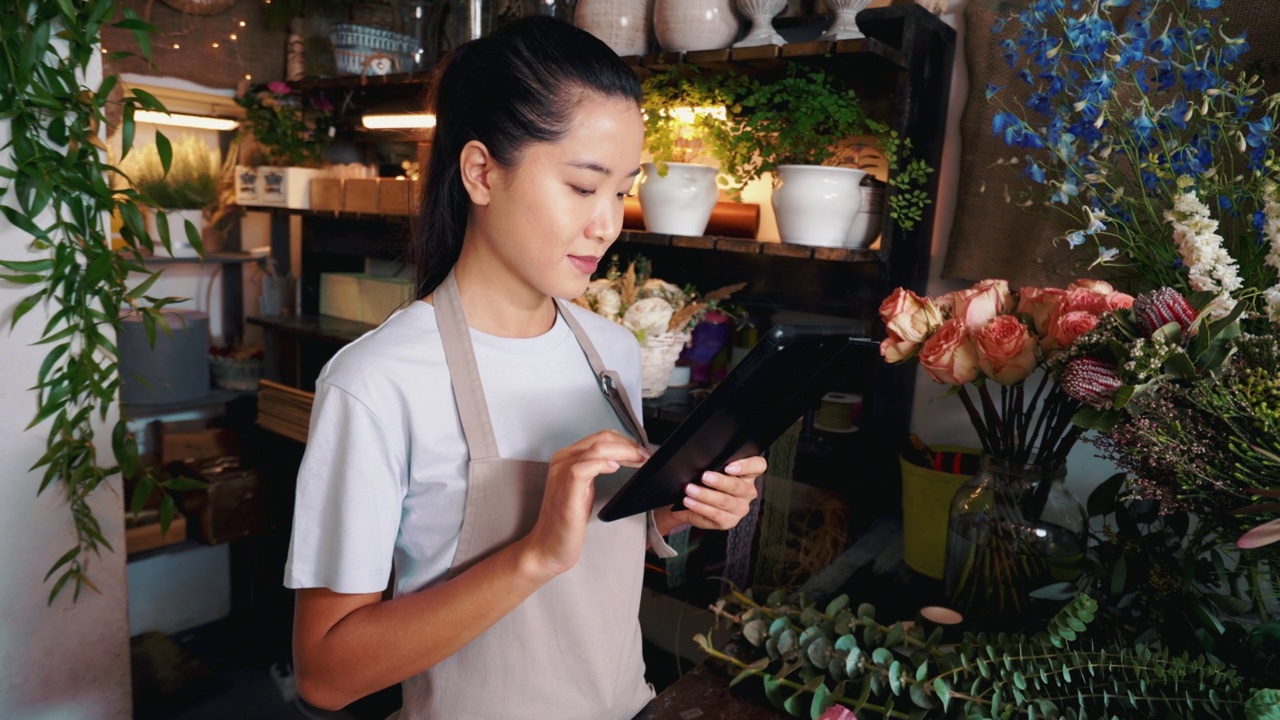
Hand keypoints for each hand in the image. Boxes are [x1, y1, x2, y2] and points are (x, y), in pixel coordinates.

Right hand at [521, 430, 649, 578]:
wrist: (548, 547)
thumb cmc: (567, 521)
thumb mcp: (585, 489)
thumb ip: (597, 470)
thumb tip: (622, 459)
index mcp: (567, 457)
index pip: (601, 437)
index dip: (626, 441)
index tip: (642, 452)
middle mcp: (562, 461)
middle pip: (601, 438)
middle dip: (629, 445)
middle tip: (646, 457)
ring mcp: (562, 475)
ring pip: (596, 449)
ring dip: (624, 452)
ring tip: (639, 461)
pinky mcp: (566, 493)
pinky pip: (582, 469)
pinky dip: (602, 465)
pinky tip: (615, 468)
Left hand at [658, 456, 764, 531]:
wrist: (696, 505)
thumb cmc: (708, 483)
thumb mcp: (713, 470)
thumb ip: (714, 464)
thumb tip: (701, 459)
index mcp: (748, 474)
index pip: (758, 466)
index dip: (747, 465)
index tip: (729, 466)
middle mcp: (748, 491)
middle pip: (737, 486)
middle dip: (719, 481)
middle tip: (704, 476)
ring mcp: (740, 508)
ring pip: (725, 501)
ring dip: (705, 495)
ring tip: (690, 489)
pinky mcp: (730, 521)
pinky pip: (715, 514)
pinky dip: (700, 507)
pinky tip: (689, 501)